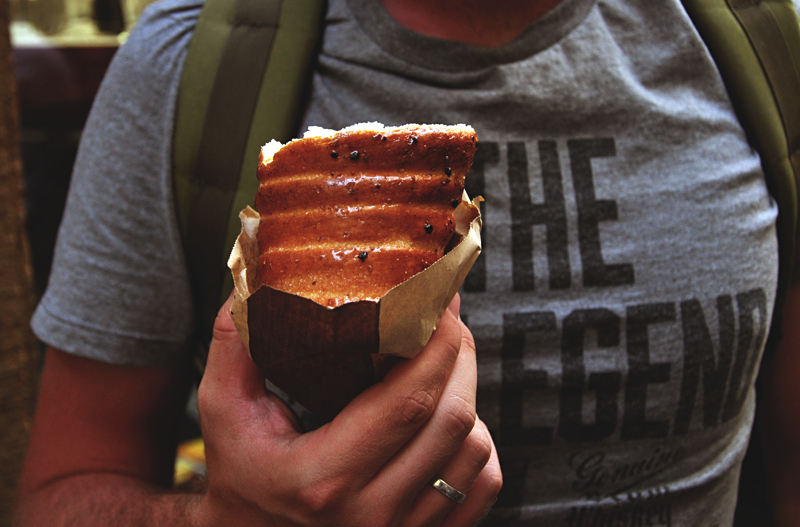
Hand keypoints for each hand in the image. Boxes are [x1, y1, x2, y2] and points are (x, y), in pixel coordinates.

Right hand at [194, 293, 501, 526]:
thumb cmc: (241, 481)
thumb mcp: (223, 413)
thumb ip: (236, 344)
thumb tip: (257, 281)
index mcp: (325, 479)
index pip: (409, 401)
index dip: (437, 343)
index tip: (440, 302)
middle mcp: (372, 513)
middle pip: (453, 418)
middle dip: (459, 355)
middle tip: (444, 319)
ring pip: (477, 450)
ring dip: (468, 394)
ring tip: (441, 363)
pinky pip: (482, 484)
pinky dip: (478, 443)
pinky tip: (446, 419)